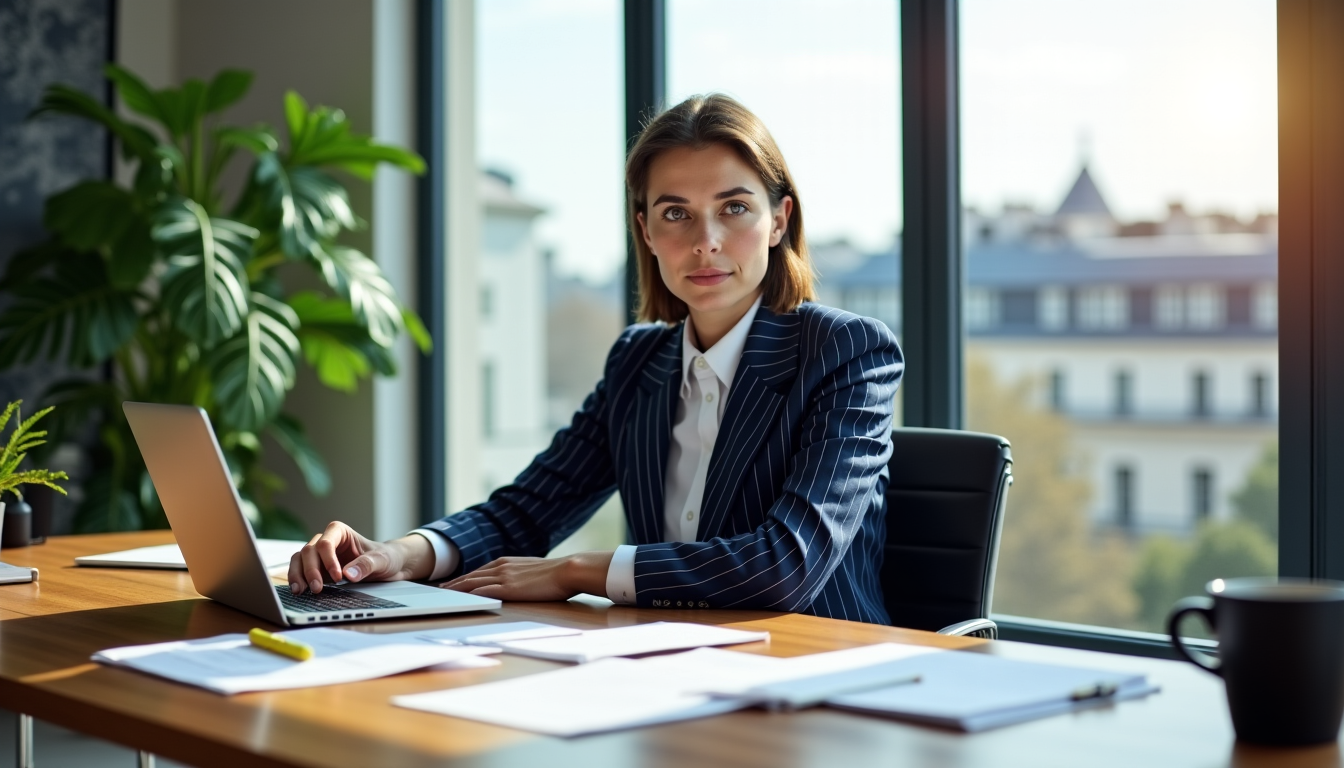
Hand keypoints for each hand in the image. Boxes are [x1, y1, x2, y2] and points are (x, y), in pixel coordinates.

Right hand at [287, 521, 434, 593]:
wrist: (389, 565)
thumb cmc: (386, 557)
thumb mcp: (382, 560)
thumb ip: (366, 565)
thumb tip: (348, 575)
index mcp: (340, 532)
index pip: (326, 543)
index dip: (328, 560)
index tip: (338, 576)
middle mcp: (326, 541)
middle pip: (309, 551)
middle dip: (310, 570)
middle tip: (317, 589)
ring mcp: (319, 556)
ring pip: (299, 559)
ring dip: (297, 575)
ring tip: (300, 591)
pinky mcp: (317, 569)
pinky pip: (300, 571)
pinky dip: (298, 580)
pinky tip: (299, 592)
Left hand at [440, 550, 614, 601]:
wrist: (567, 570)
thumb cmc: (555, 573)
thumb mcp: (533, 570)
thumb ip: (521, 574)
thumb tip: (519, 582)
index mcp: (507, 562)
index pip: (480, 570)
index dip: (465, 576)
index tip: (454, 581)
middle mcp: (502, 567)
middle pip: (471, 575)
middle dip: (455, 582)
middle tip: (441, 587)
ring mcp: (504, 577)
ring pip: (472, 582)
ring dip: (457, 587)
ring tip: (445, 593)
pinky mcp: (509, 588)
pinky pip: (483, 591)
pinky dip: (470, 594)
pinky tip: (461, 598)